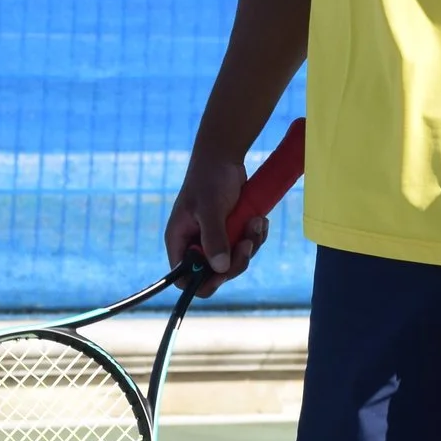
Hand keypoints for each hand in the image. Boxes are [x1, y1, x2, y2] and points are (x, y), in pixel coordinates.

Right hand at [163, 148, 271, 288]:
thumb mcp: (210, 207)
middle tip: (247, 243)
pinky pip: (247, 246)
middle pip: (216, 273)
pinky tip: (259, 220)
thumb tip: (220, 268)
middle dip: (236, 260)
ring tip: (256, 222)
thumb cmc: (209, 178)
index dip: (202, 283)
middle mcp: (196, 244)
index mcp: (180, 241)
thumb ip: (214, 238)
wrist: (225, 157)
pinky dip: (256, 236)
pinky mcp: (232, 232)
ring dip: (251, 244)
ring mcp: (216, 239)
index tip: (223, 274)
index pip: (184, 278)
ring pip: (236, 260)